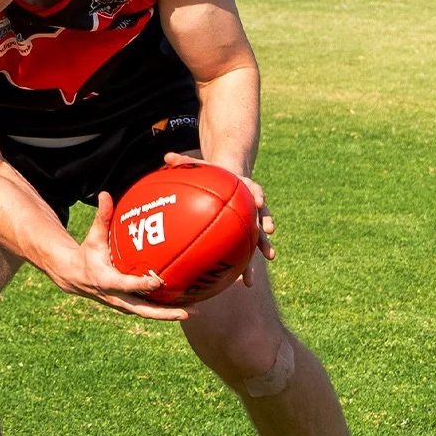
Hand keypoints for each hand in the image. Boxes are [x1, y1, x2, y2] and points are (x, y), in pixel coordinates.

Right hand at [39, 193, 191, 321]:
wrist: (75, 277)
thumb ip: (102, 218)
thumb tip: (106, 194)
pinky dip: (164, 310)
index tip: (157, 281)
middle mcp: (116, 296)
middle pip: (142, 309)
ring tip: (193, 310)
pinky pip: (147, 309)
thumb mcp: (93, 237)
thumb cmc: (88, 254)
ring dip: (169, 314)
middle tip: (186, 313)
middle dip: (164, 313)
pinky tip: (185, 305)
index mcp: (106, 280)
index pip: (125, 284)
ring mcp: (123, 304)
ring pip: (147, 313)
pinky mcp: (128, 306)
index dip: (141, 284)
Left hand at [161, 149, 272, 275]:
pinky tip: (244, 280)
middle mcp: (252, 204)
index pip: (255, 189)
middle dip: (266, 222)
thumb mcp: (202, 167)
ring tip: (268, 258)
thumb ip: (186, 162)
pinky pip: (248, 248)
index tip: (259, 202)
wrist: (229, 181)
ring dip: (264, 247)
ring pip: (260, 235)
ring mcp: (252, 220)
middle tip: (269, 231)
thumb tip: (166, 155)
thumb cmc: (212, 176)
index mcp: (244, 187)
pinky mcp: (246, 233)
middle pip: (262, 214)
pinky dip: (247, 262)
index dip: (258, 194)